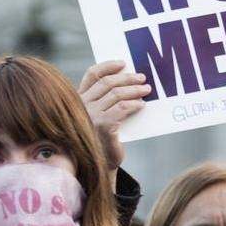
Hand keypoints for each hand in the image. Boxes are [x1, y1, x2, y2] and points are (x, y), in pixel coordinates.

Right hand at [79, 61, 150, 176]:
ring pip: (117, 94)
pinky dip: (134, 104)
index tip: (124, 63)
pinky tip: (141, 105)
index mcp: (79, 98)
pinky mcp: (103, 126)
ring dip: (135, 90)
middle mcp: (82, 105)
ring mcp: (91, 116)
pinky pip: (122, 109)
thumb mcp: (101, 113)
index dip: (108, 66)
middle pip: (107, 82)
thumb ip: (106, 98)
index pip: (92, 75)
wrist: (102, 162)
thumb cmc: (104, 136)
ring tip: (146, 90)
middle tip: (142, 78)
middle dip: (127, 78)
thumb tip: (129, 78)